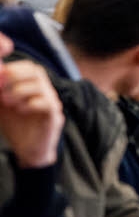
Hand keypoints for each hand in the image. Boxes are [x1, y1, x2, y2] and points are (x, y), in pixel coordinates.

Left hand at [0, 38, 64, 168]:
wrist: (27, 150)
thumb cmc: (15, 124)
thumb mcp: (2, 104)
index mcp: (35, 86)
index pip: (29, 67)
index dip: (13, 69)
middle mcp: (47, 91)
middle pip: (36, 71)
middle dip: (15, 78)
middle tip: (1, 90)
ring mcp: (53, 103)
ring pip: (40, 86)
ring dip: (19, 91)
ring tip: (7, 102)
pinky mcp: (55, 117)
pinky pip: (47, 103)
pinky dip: (30, 104)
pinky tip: (20, 110)